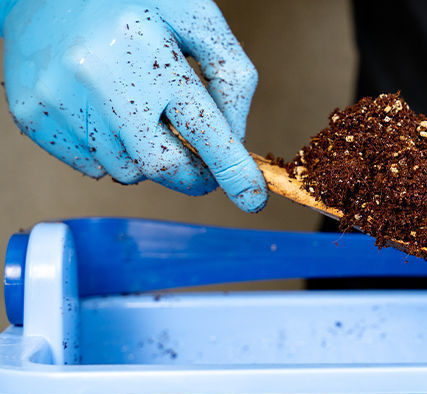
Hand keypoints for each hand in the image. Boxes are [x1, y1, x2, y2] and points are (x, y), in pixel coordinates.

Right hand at [1, 0, 266, 211]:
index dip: (231, 169)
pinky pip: (88, 166)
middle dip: (193, 175)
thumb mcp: (196, 17)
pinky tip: (108, 115)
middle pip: (161, 164)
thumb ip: (229, 76)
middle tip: (203, 165)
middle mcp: (96, 73)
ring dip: (148, 159)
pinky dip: (111, 154)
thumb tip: (235, 138)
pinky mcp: (29, 111)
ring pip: (125, 170)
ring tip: (143, 115)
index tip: (252, 198)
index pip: (201, 127)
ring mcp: (57, 95)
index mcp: (144, 44)